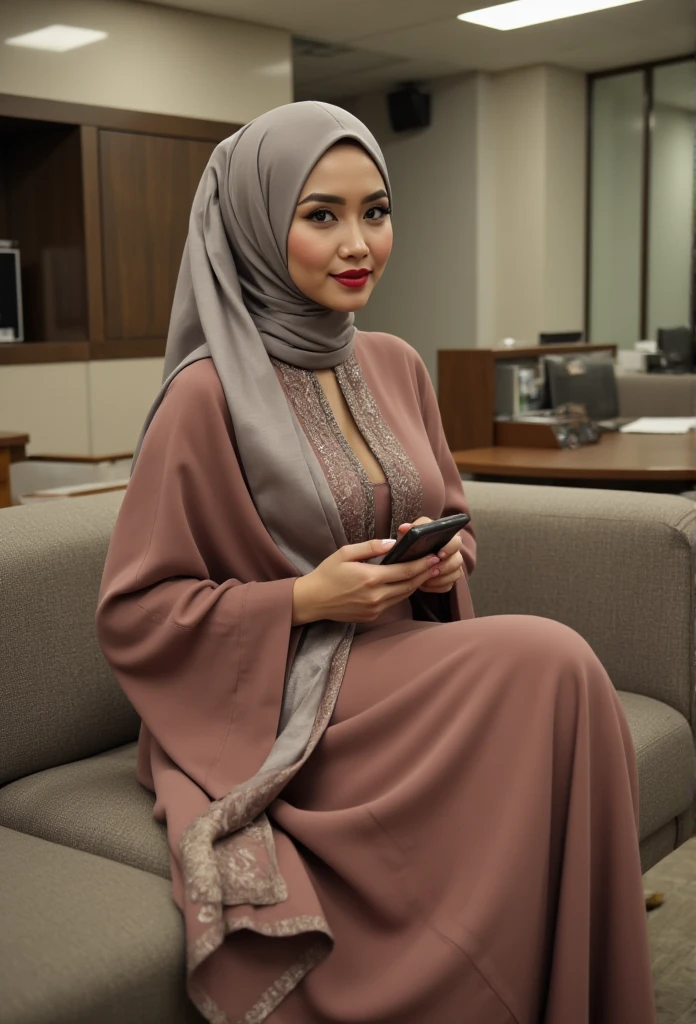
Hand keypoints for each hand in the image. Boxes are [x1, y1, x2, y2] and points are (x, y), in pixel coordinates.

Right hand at [292, 537, 441, 625]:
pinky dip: (402, 592)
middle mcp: (376, 596)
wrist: (312, 601)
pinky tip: (407, 583)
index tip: (434, 556)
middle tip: (438, 564)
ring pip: (403, 595)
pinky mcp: (371, 616)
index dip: (422, 564)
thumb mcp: (345, 553)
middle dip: (425, 574)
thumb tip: (392, 543)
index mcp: (370, 578)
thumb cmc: (327, 574)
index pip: (405, 571)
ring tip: (428, 572)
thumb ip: (370, 547)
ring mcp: (375, 608)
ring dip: (416, 584)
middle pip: (409, 585)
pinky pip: (393, 603)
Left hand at [397, 517, 464, 594]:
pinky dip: (436, 586)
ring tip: (425, 580)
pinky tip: (424, 585)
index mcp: (446, 538)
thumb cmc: (411, 544)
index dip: (450, 548)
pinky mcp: (449, 579)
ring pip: (455, 574)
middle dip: (446, 566)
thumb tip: (404, 528)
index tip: (440, 554)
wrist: (409, 558)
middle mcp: (453, 552)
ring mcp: (452, 566)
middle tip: (433, 570)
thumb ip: (408, 531)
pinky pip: (448, 585)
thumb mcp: (408, 536)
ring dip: (440, 579)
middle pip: (458, 560)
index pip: (456, 541)